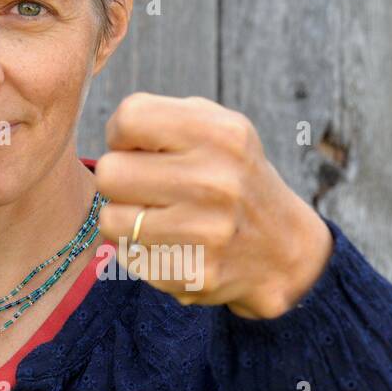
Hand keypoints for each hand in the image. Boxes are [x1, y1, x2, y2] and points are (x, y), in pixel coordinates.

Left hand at [92, 93, 333, 318]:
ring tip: (157, 216)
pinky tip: (170, 243)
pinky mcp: (194, 273)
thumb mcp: (216, 128)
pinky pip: (127, 255)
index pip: (129, 118)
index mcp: (220, 135)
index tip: (139, 148)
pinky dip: (139, 250)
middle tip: (146, 187)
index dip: (121, 135)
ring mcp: (206, 232)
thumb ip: (161, 116)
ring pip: (110, 219)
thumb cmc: (231, 176)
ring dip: (125, 218)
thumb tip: (112, 137)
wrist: (282, 249)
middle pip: (110, 172)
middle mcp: (215, 182)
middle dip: (120, 179)